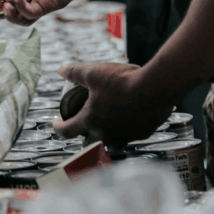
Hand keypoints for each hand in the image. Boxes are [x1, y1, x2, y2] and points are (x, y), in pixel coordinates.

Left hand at [53, 62, 175, 146]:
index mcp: (90, 121)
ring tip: (106, 126)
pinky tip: (128, 118)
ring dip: (106, 137)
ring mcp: (125, 136)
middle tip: (83, 126)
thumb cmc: (123, 81)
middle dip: (83, 136)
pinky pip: (130, 136)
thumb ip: (75, 72)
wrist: (156, 88)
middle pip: (88, 144)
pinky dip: (126, 130)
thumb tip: (61, 70)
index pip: (66, 131)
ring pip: (111, 144)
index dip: (58, 127)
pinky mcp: (142, 134)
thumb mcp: (94, 73)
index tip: (56, 123)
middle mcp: (106, 134)